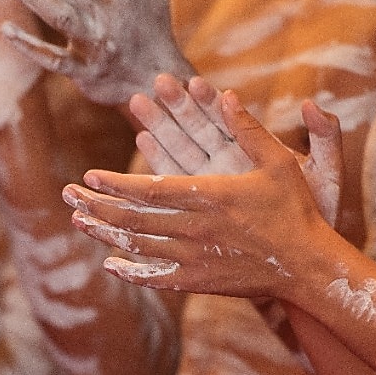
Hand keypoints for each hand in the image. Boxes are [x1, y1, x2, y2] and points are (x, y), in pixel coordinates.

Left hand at [62, 91, 337, 298]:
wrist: (307, 267)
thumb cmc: (295, 210)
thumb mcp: (278, 162)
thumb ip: (250, 130)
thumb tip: (227, 94)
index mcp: (209, 196)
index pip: (149, 188)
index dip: (116, 182)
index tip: (90, 175)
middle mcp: (196, 228)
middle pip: (133, 218)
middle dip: (97, 204)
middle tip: (68, 193)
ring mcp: (195, 258)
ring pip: (139, 246)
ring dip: (104, 233)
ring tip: (78, 219)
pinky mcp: (200, 281)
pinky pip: (158, 277)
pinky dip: (131, 271)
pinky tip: (110, 264)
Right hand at [132, 74, 343, 223]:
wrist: (304, 261)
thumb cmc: (319, 217)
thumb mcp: (328, 175)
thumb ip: (325, 138)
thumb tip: (311, 103)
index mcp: (257, 153)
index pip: (230, 119)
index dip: (212, 100)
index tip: (195, 82)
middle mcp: (231, 166)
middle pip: (199, 129)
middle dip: (178, 106)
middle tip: (160, 81)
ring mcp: (212, 187)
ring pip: (181, 151)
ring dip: (161, 127)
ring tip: (139, 102)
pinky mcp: (199, 208)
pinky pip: (174, 182)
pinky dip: (159, 162)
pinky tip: (143, 140)